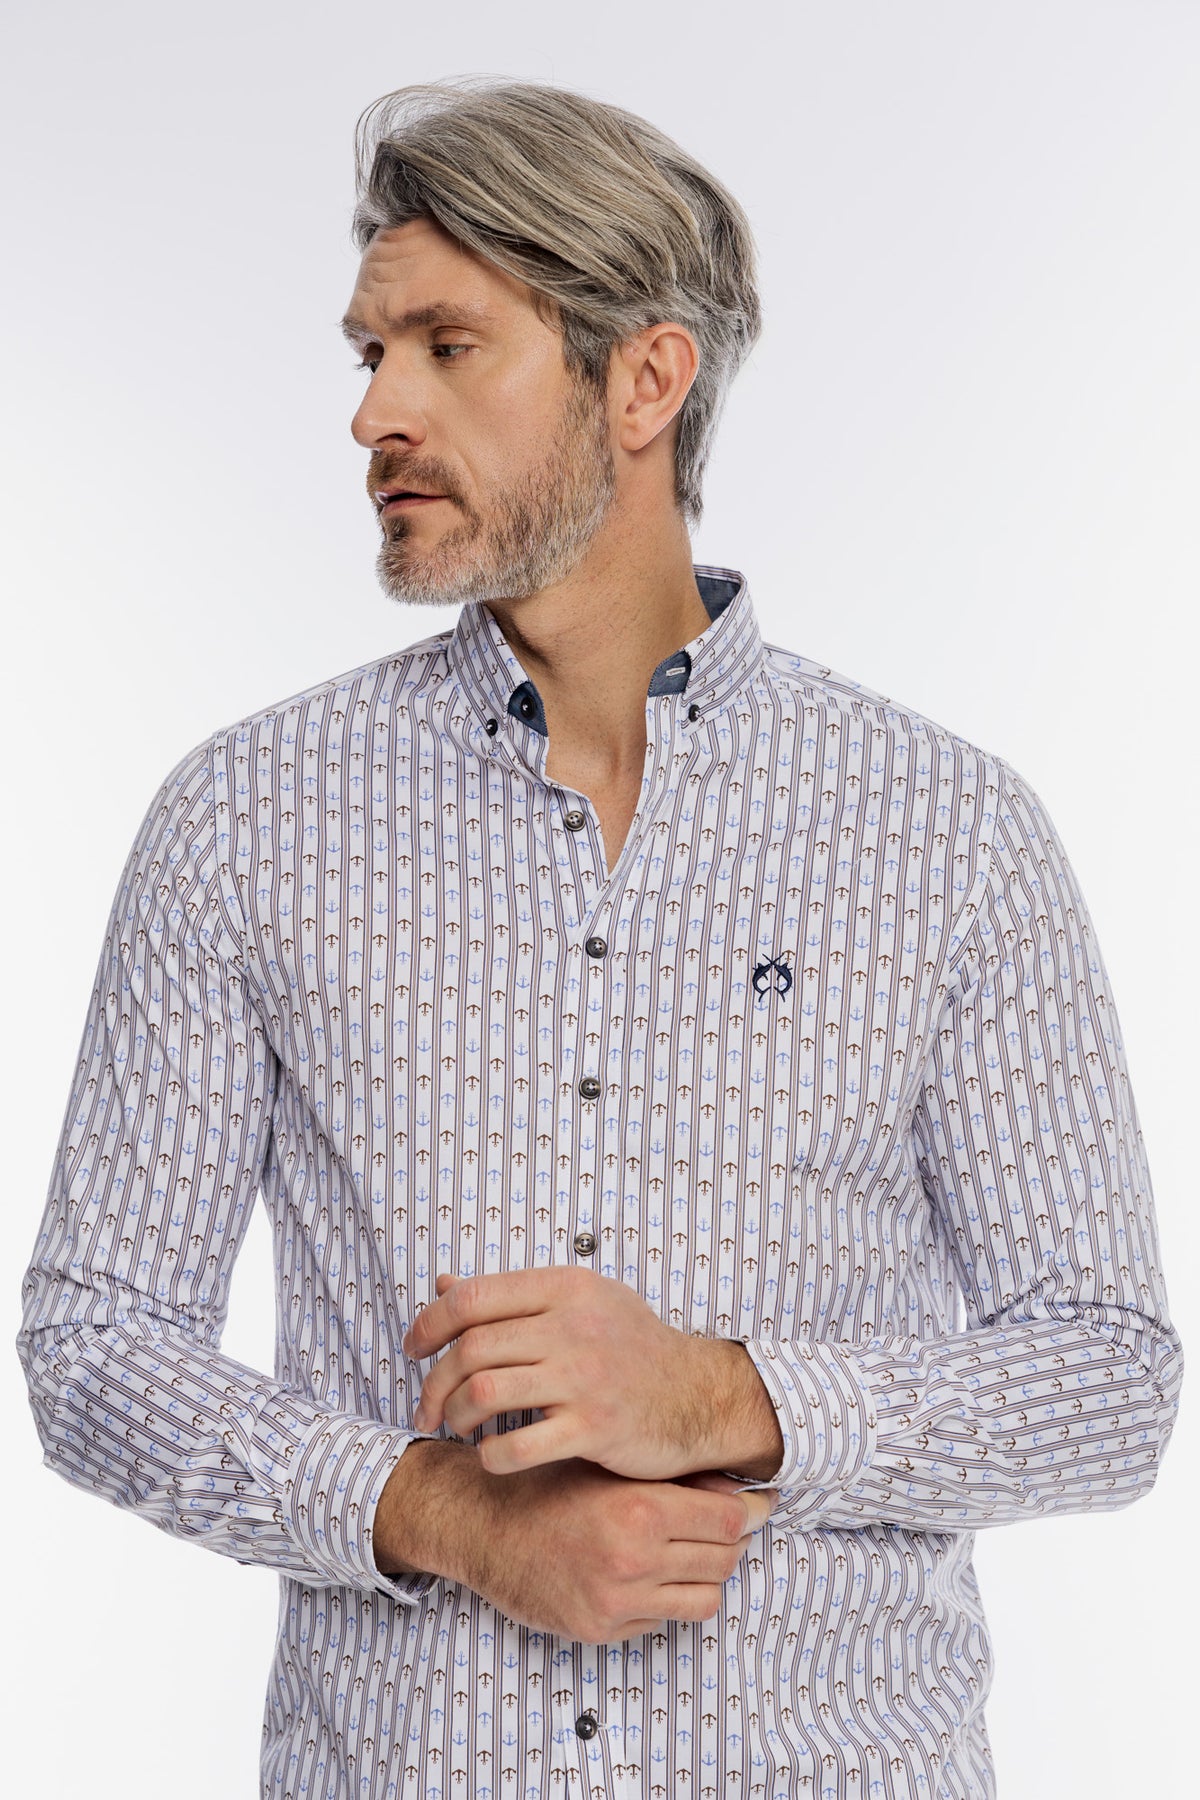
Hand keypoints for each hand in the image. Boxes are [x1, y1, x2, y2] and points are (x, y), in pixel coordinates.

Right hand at [376, 1442, 776, 1643]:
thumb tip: (736, 1489)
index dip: (751, 1510)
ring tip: (690, 1550)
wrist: (482, 1524)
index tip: (760, 1502)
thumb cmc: (546, 1482)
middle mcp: (632, 1559)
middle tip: (724, 1523)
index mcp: (638, 1508)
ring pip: (703, 1597)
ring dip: (705, 1573)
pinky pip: (663, 1619)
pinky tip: (648, 1572)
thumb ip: (670, 1477)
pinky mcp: (600, 1629)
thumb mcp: (608, 1464)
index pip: (729, 1519)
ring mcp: (617, 1601)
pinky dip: (666, 1598)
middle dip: (731, 1540)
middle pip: (724, 1559)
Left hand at [403, 1268, 782, 1479]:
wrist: (697, 1395)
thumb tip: (444, 1285)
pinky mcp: (595, 1427)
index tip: (412, 1350)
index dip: (428, 1324)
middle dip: (434, 1384)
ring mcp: (584, 1377)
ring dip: (455, 1417)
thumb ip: (512, 1298)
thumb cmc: (631, 1348)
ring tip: (456, 1428)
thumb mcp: (580, 1303)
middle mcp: (572, 1325)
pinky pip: (518, 1446)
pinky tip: (492, 1454)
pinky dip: (490, 1455)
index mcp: (564, 1287)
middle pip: (470, 1350)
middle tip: (426, 1408)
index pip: (472, 1298)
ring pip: (484, 1393)